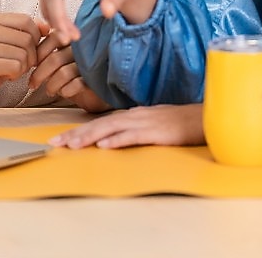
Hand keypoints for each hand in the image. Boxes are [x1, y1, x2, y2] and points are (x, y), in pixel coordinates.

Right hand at [0, 12, 43, 104]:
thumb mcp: (12, 43)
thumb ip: (29, 32)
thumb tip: (47, 27)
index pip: (26, 20)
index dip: (35, 36)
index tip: (29, 49)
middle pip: (27, 39)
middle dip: (31, 55)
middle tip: (19, 64)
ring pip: (23, 54)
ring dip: (23, 66)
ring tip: (11, 69)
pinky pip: (16, 66)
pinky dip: (16, 74)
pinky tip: (6, 75)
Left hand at [30, 30, 110, 112]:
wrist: (98, 93)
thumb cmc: (76, 76)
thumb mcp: (61, 61)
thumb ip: (49, 52)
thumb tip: (28, 55)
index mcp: (75, 39)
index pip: (53, 37)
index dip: (39, 53)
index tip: (31, 66)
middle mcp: (84, 48)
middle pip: (55, 58)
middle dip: (39, 74)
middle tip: (32, 84)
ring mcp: (91, 64)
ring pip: (63, 73)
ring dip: (52, 85)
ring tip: (49, 91)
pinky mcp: (96, 79)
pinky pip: (76, 84)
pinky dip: (66, 90)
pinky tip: (64, 93)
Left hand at [49, 104, 204, 148]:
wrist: (205, 118)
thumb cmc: (180, 124)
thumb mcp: (152, 126)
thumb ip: (133, 130)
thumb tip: (111, 140)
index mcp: (132, 115)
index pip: (99, 123)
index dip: (77, 130)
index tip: (59, 139)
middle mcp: (134, 116)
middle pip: (99, 124)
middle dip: (75, 134)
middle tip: (55, 143)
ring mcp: (145, 122)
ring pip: (111, 128)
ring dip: (90, 136)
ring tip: (72, 145)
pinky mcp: (157, 132)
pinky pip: (134, 136)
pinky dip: (118, 140)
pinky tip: (105, 145)